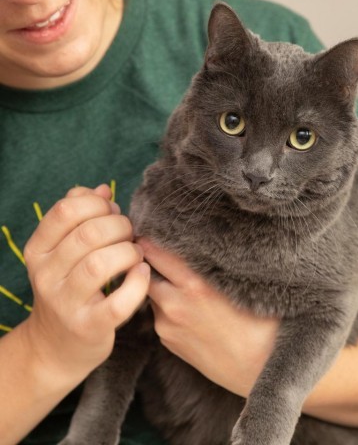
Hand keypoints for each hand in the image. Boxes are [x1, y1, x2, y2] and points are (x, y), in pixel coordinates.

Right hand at [22, 185, 149, 386]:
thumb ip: (79, 216)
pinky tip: (142, 273)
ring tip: (136, 254)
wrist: (57, 345)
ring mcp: (66, 304)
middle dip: (119, 226)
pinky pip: (118, 302)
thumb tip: (101, 188)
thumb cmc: (69, 287)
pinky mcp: (90, 327)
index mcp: (38, 251)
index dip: (97, 203)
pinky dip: (137, 283)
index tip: (112, 211)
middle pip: (88, 235)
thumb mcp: (63, 251)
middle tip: (129, 234)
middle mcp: (46, 276)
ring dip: (129, 252)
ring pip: (100, 264)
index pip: (65, 211)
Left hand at [138, 238, 278, 396]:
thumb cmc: (261, 323)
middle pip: (146, 271)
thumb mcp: (243, 284)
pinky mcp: (168, 341)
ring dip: (159, 284)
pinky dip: (166, 306)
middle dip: (147, 260)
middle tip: (152, 249)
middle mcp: (175, 303)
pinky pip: (160, 315)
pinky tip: (187, 308)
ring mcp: (167, 325)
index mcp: (196, 284)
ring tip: (177, 282)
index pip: (157, 251)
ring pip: (152, 293)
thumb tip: (208, 242)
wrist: (259, 369)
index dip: (151, 239)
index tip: (151, 230)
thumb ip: (218, 264)